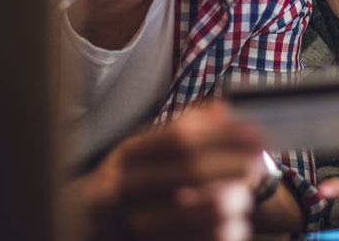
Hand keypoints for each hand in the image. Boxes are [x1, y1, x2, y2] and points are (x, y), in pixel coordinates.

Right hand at [73, 101, 265, 240]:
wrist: (80, 229)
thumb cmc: (123, 187)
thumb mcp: (139, 154)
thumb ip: (180, 132)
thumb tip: (224, 110)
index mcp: (127, 158)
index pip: (180, 139)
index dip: (224, 134)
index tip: (257, 132)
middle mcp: (125, 190)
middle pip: (191, 171)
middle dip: (234, 165)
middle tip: (258, 163)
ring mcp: (131, 226)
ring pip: (198, 213)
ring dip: (232, 203)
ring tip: (243, 198)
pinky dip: (224, 234)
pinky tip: (234, 226)